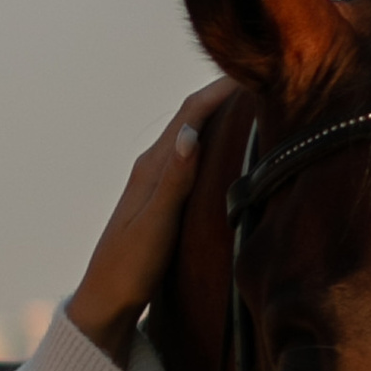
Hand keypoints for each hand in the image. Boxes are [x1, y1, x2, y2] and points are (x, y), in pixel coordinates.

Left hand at [64, 76, 238, 359]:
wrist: (106, 300)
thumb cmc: (129, 267)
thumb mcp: (155, 225)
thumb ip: (174, 181)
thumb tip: (191, 133)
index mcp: (152, 167)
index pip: (190, 113)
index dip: (221, 89)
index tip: (255, 70)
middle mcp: (152, 166)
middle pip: (192, 116)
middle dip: (224, 93)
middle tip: (263, 75)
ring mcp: (155, 181)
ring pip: (191, 132)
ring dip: (219, 112)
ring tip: (252, 98)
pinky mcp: (161, 197)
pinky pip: (190, 155)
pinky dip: (212, 138)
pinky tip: (226, 143)